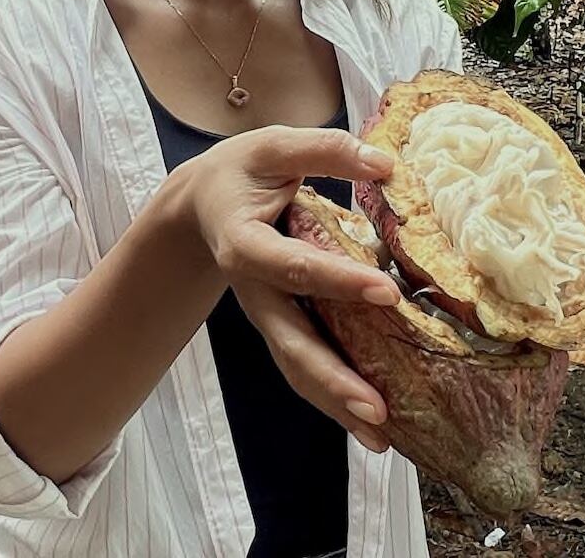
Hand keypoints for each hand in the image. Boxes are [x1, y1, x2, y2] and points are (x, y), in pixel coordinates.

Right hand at [175, 126, 400, 453]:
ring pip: (297, 367)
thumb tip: (385, 165)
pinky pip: (305, 365)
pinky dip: (334, 396)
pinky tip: (370, 421)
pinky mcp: (282, 325)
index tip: (386, 292)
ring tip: (381, 437)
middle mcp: (253, 291)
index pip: (293, 266)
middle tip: (378, 409)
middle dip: (333, 379)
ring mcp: (266, 315)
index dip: (337, 281)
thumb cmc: (240, 171)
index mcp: (243, 244)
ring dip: (336, 403)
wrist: (198, 204)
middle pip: (290, 343)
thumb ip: (324, 151)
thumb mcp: (273, 146)